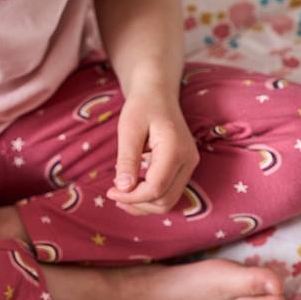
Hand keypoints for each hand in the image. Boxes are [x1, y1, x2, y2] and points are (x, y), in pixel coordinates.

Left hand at [106, 90, 198, 214]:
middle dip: (137, 204)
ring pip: (168, 202)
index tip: (111, 191)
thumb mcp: (129, 129)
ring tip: (121, 195)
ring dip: (143, 205)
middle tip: (113, 194)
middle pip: (164, 200)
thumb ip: (127, 159)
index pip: (155, 189)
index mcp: (176, 150)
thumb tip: (123, 188)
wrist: (158, 94)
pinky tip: (132, 191)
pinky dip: (150, 199)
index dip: (131, 197)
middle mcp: (188, 161)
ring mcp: (189, 166)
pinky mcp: (184, 169)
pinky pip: (169, 193)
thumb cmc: (141, 107)